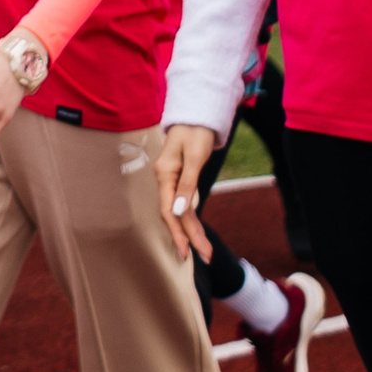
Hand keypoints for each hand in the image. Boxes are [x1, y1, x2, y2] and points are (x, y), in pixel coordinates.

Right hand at [153, 123, 217, 259]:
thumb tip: (180, 212)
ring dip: (193, 231)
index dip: (178, 233)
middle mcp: (166, 179)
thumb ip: (187, 184)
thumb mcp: (194, 156)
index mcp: (165, 174)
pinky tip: (197, 233)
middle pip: (176, 215)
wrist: (197, 114)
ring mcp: (172, 180)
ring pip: (181, 211)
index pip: (169, 211)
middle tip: (206, 257)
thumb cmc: (195, 132)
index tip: (186, 252)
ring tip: (205, 251)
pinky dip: (191, 219)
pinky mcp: (181, 179)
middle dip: (190, 237)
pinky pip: (185, 204)